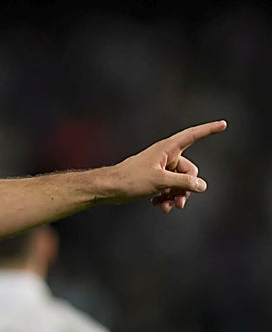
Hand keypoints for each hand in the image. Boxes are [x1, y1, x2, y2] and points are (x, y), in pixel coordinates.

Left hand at [107, 120, 225, 211]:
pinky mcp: (153, 179)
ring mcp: (160, 168)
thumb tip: (202, 186)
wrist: (108, 189)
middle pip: (189, 171)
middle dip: (186, 188)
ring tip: (169, 207)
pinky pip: (168, 188)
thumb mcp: (161, 181)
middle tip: (179, 203)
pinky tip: (159, 206)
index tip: (224, 124)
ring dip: (176, 196)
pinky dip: (167, 197)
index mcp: (168, 149)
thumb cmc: (131, 180)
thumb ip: (183, 183)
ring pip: (179, 183)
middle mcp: (165, 156)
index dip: (209, 130)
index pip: (193, 136)